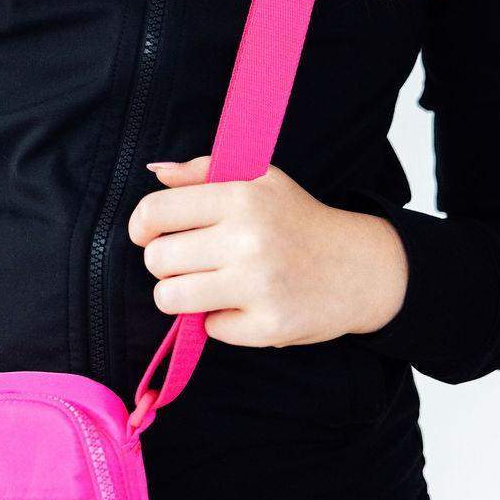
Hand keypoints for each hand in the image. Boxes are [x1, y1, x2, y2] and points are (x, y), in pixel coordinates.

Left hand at [128, 157, 407, 346]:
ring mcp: (258, 286)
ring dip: (181, 296)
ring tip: (205, 286)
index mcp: (241, 197)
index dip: (141, 227)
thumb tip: (157, 172)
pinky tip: (246, 304)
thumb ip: (204, 172)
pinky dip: (222, 320)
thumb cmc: (297, 219)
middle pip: (157, 260)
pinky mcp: (268, 325)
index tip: (147, 235)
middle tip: (191, 262)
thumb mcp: (260, 180)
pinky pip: (210, 328)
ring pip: (171, 298)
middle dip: (165, 264)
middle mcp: (248, 239)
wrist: (359, 267)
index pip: (155, 213)